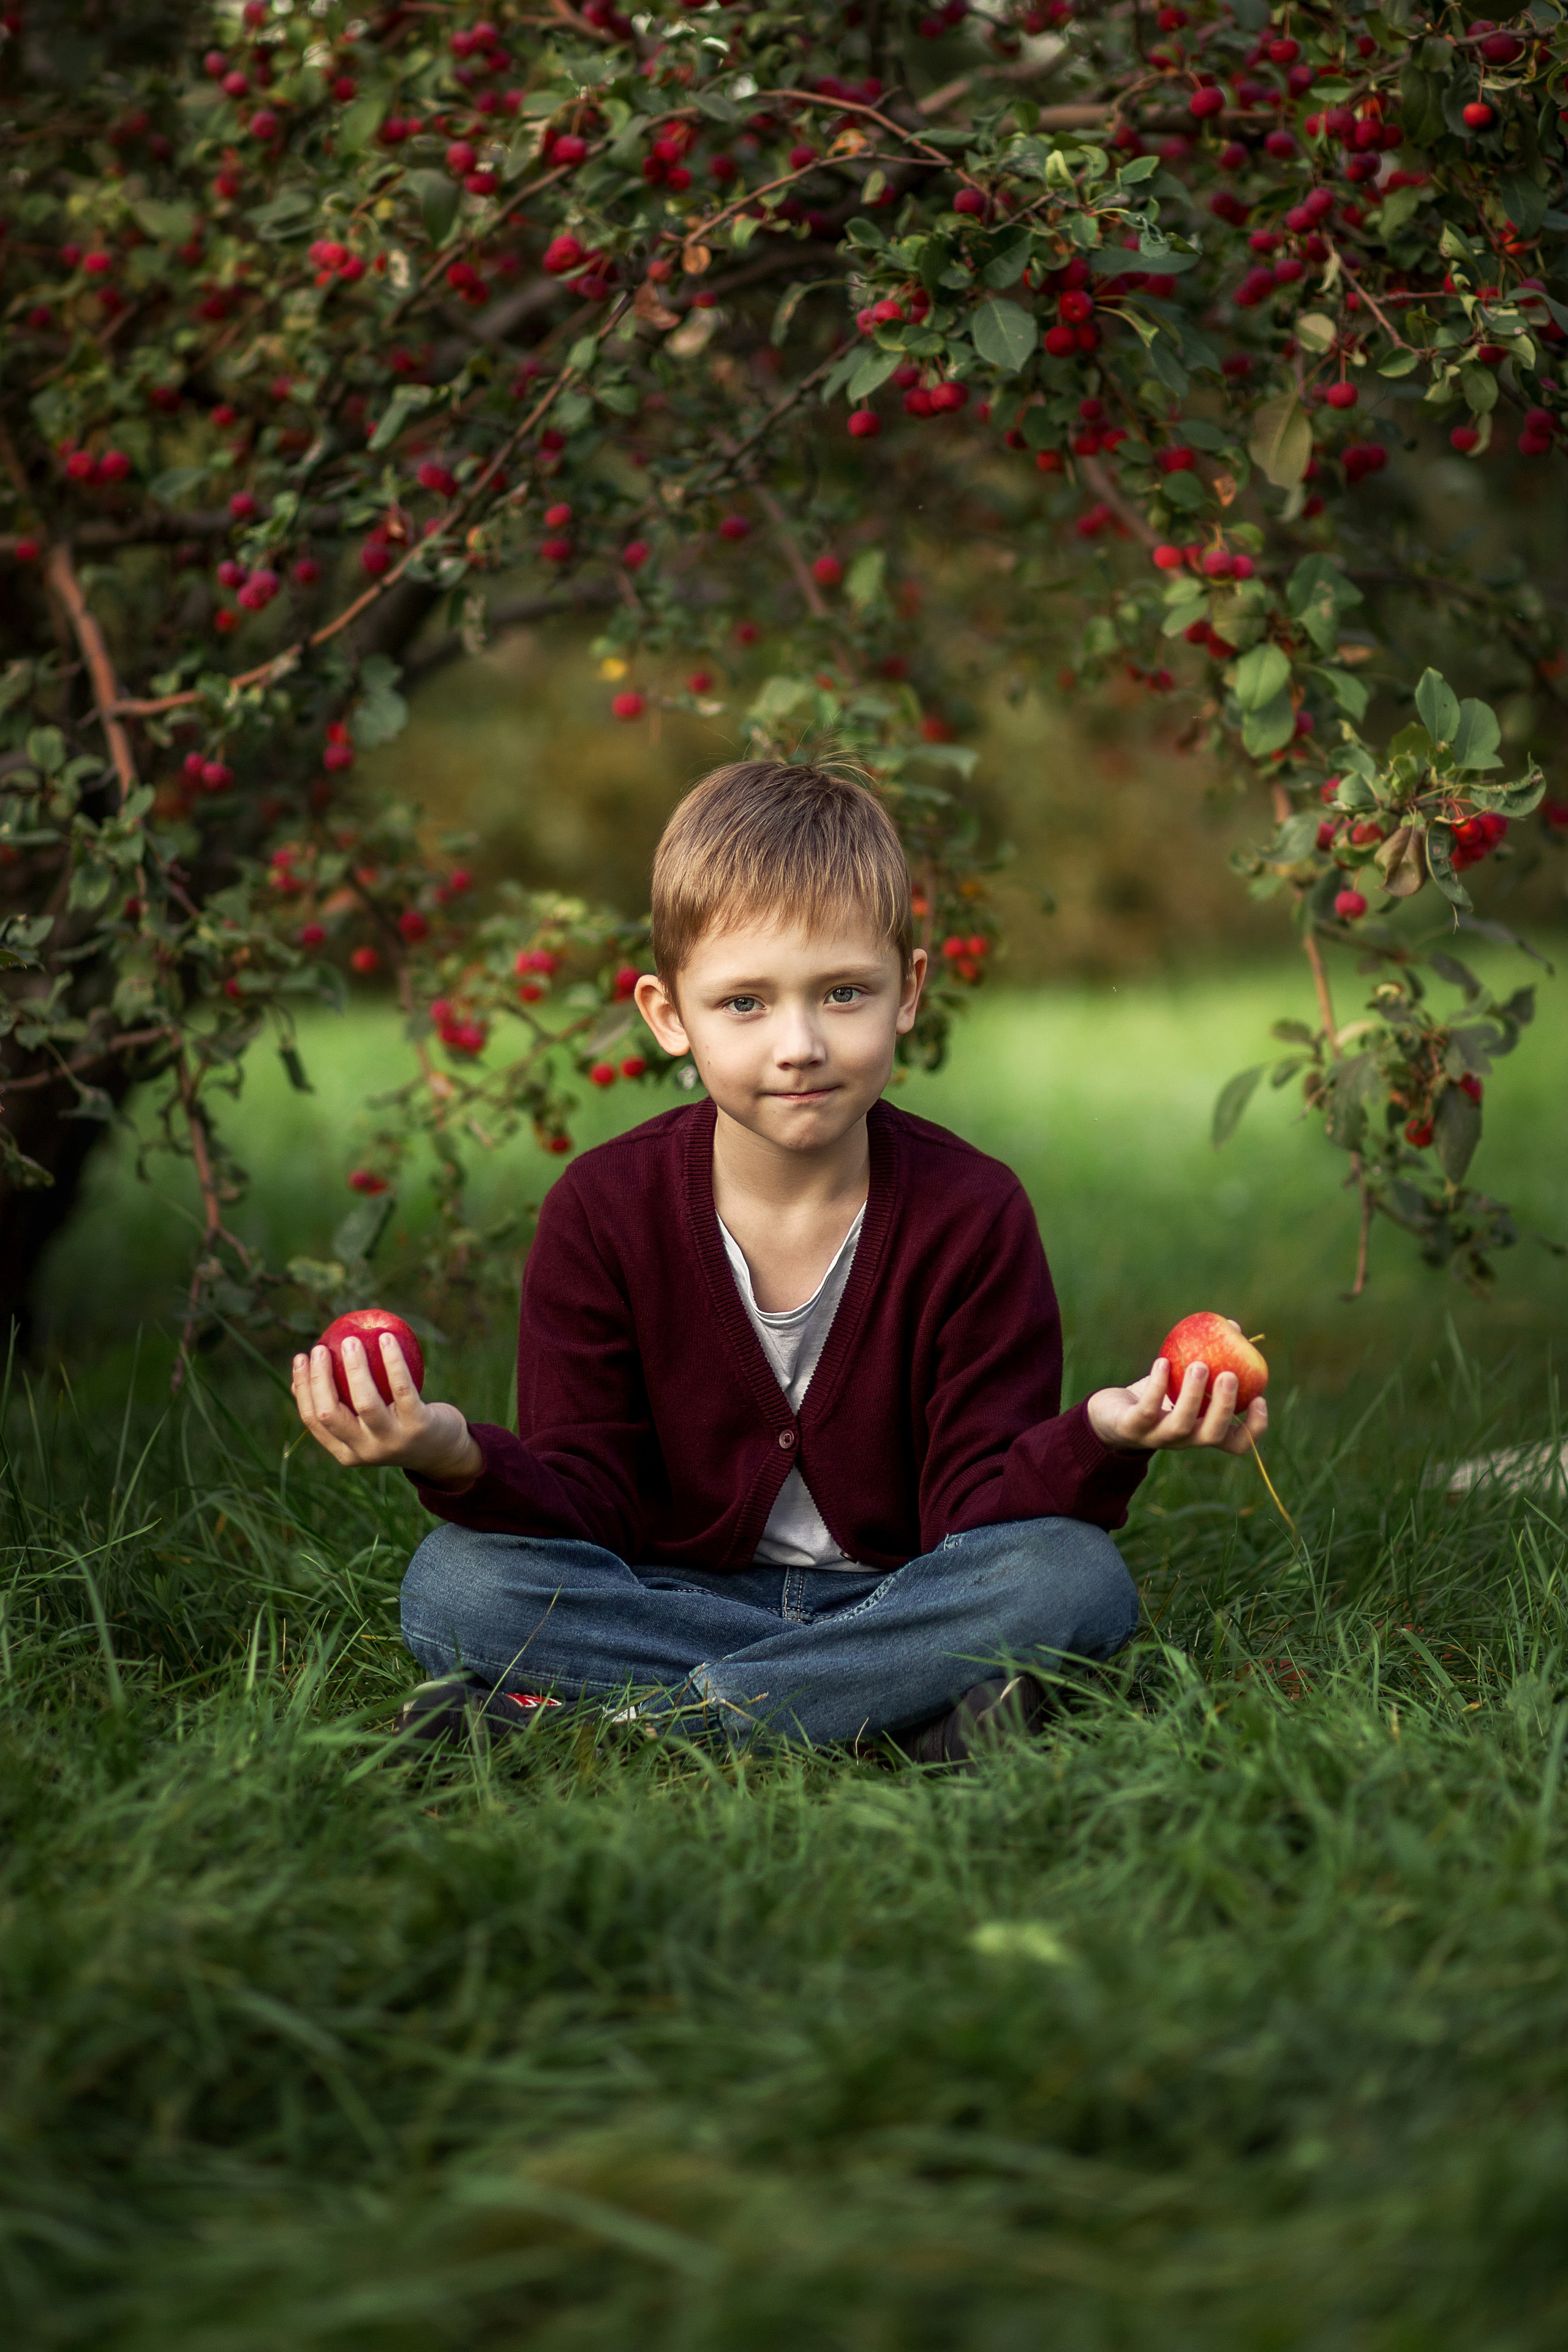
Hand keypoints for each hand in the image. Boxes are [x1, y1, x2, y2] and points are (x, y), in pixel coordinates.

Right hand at [290, 1332, 482, 1484]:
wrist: (443, 1451)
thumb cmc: (396, 1427)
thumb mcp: (365, 1424)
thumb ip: (340, 1406)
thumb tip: (303, 1377)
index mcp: (345, 1453)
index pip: (313, 1419)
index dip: (303, 1386)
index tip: (301, 1357)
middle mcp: (365, 1451)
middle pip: (330, 1413)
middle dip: (320, 1378)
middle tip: (320, 1348)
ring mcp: (392, 1441)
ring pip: (365, 1402)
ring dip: (354, 1368)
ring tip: (351, 1340)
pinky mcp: (418, 1426)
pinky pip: (402, 1388)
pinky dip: (393, 1362)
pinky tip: (387, 1338)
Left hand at [1087, 1349, 1267, 1458]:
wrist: (1109, 1414)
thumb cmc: (1155, 1392)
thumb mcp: (1183, 1375)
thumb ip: (1210, 1355)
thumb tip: (1233, 1326)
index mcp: (1202, 1430)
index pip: (1236, 1442)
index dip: (1254, 1428)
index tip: (1260, 1398)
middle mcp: (1184, 1439)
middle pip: (1211, 1434)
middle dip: (1224, 1407)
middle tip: (1229, 1376)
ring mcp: (1157, 1437)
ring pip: (1181, 1424)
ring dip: (1192, 1394)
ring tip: (1199, 1364)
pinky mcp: (1131, 1428)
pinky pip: (1147, 1410)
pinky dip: (1157, 1385)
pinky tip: (1163, 1362)